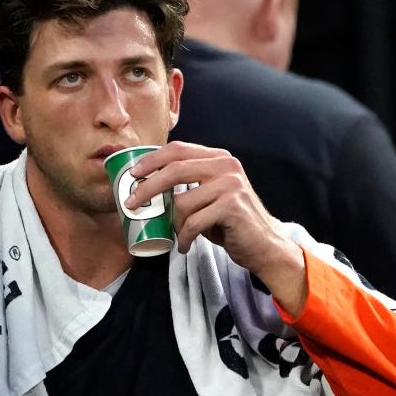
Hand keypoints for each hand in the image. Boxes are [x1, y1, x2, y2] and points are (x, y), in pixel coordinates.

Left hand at [125, 141, 308, 312]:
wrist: (264, 245)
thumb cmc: (231, 223)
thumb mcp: (211, 195)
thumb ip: (189, 184)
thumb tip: (147, 185)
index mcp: (219, 158)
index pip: (178, 150)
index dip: (151, 160)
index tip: (132, 174)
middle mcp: (226, 166)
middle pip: (174, 170)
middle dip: (147, 187)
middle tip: (131, 204)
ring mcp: (231, 185)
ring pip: (182, 202)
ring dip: (174, 224)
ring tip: (179, 236)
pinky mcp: (232, 206)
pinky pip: (193, 223)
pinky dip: (185, 237)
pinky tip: (185, 245)